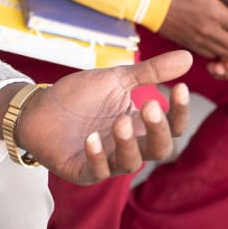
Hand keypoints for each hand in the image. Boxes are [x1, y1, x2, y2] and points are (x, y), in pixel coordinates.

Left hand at [14, 51, 192, 184]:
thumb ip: (150, 72)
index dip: (179, 111)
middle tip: (149, 104)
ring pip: (130, 163)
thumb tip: (189, 57)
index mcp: (140, 125)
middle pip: (159, 149)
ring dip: (128, 144)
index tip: (180, 87)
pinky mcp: (81, 170)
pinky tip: (91, 138)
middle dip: (158, 130)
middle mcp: (128, 146)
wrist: (39, 107)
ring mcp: (106, 160)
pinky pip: (96, 171)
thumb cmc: (80, 96)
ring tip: (120, 121)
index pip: (171, 126)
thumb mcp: (116, 79)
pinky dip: (96, 157)